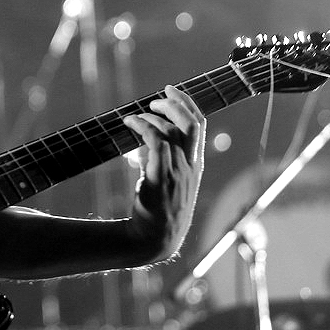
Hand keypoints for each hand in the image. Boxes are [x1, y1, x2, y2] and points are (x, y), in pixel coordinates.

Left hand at [121, 85, 204, 255]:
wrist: (154, 240)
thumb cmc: (158, 211)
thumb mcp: (166, 181)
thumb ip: (160, 160)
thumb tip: (143, 141)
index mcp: (195, 166)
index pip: (199, 126)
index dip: (187, 103)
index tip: (171, 89)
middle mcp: (190, 167)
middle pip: (192, 123)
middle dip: (175, 103)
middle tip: (155, 99)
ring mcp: (177, 173)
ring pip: (170, 131)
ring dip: (151, 117)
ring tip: (134, 117)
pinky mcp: (161, 178)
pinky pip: (155, 143)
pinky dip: (143, 127)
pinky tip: (129, 124)